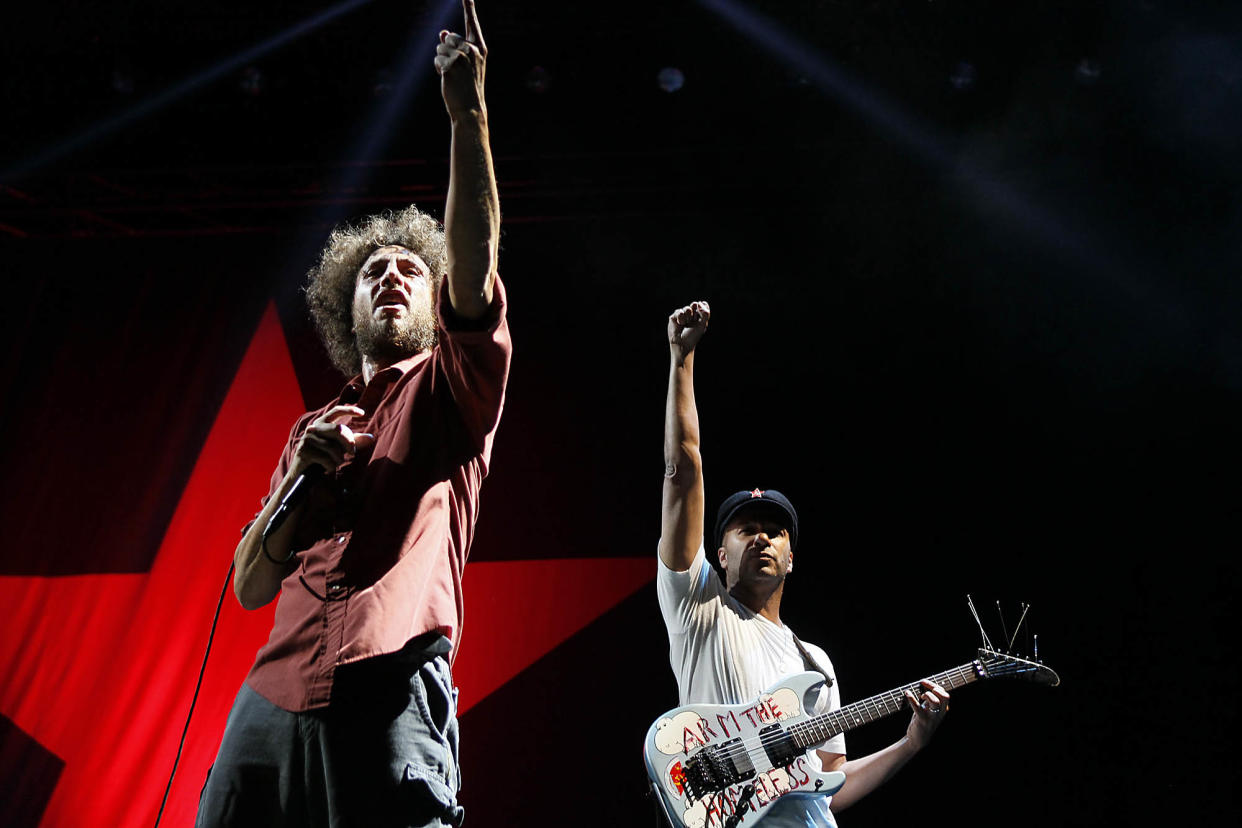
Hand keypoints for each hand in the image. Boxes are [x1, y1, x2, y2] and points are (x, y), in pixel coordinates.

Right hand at [291, 405, 374, 477]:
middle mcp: (314, 427)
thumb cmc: (324, 456)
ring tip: (336, 463)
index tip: (362, 413)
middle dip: (348, 443)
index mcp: (322, 423)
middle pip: (337, 430)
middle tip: (352, 453)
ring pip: (332, 447)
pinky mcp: (304, 450)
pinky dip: (331, 466)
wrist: (304, 472)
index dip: (349, 410)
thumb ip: (353, 441)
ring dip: (339, 459)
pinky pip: (326, 459)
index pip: (336, 411)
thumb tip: (371, 437)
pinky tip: (327, 468)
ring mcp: (307, 438)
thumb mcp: (340, 447)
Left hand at [436, 0, 486, 119]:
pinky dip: (438, 68)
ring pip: (440, 47)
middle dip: (447, 50)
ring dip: (441, 60)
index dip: (468, 6)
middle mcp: (472, 49)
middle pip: (449, 37)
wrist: (470, 109)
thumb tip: (442, 32)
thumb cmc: (468, 86)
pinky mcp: (450, 64)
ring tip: (453, 74)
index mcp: (480, 48)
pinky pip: (436, 58)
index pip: (472, 22)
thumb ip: (456, 46)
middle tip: (456, 69)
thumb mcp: (466, 64)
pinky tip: (448, 79)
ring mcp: (462, 56)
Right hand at [668, 300, 709, 362]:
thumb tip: (699, 303)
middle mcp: (691, 315)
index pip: (703, 305)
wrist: (682, 344)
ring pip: (687, 308)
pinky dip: (681, 319)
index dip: (703, 308)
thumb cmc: (693, 336)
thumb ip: (705, 313)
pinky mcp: (674, 317)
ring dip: (688, 317)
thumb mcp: (703, 325)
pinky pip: (679, 312)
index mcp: (699, 316)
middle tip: (693, 318)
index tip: (702, 314)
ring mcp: (682, 315)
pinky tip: (680, 324)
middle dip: (695, 310)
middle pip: (695, 304)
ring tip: (686, 325)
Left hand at [903, 679, 949, 750]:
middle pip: (945, 696)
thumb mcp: (930, 710)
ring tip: (921, 696)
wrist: (918, 739)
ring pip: (935, 701)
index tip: (924, 682)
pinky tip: (907, 693)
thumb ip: (930, 700)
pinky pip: (918, 707)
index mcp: (942, 710)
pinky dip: (912, 698)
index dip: (935, 686)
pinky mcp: (922, 720)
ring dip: (927, 694)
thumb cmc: (923, 721)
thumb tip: (926, 686)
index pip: (944, 694)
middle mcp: (939, 713)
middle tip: (924, 686)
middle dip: (935, 688)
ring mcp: (931, 717)